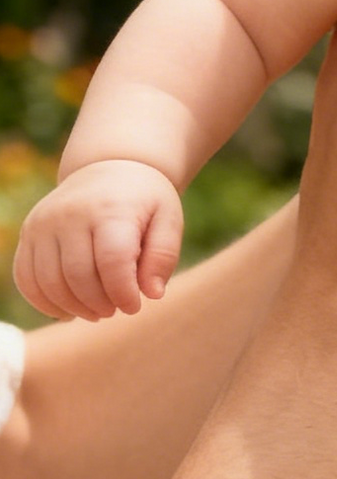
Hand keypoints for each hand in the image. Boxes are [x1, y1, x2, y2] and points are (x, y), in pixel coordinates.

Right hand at [13, 160, 183, 321]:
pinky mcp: (29, 233)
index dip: (123, 293)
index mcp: (110, 209)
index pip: (112, 261)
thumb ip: (163, 256)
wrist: (107, 168)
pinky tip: (69, 309)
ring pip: (49, 282)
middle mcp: (70, 214)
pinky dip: (45, 302)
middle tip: (116, 309)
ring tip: (98, 310)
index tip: (135, 306)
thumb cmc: (142, 200)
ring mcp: (43, 223)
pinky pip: (26, 278)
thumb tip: (153, 294)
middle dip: (100, 304)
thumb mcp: (167, 219)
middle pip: (78, 276)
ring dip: (74, 307)